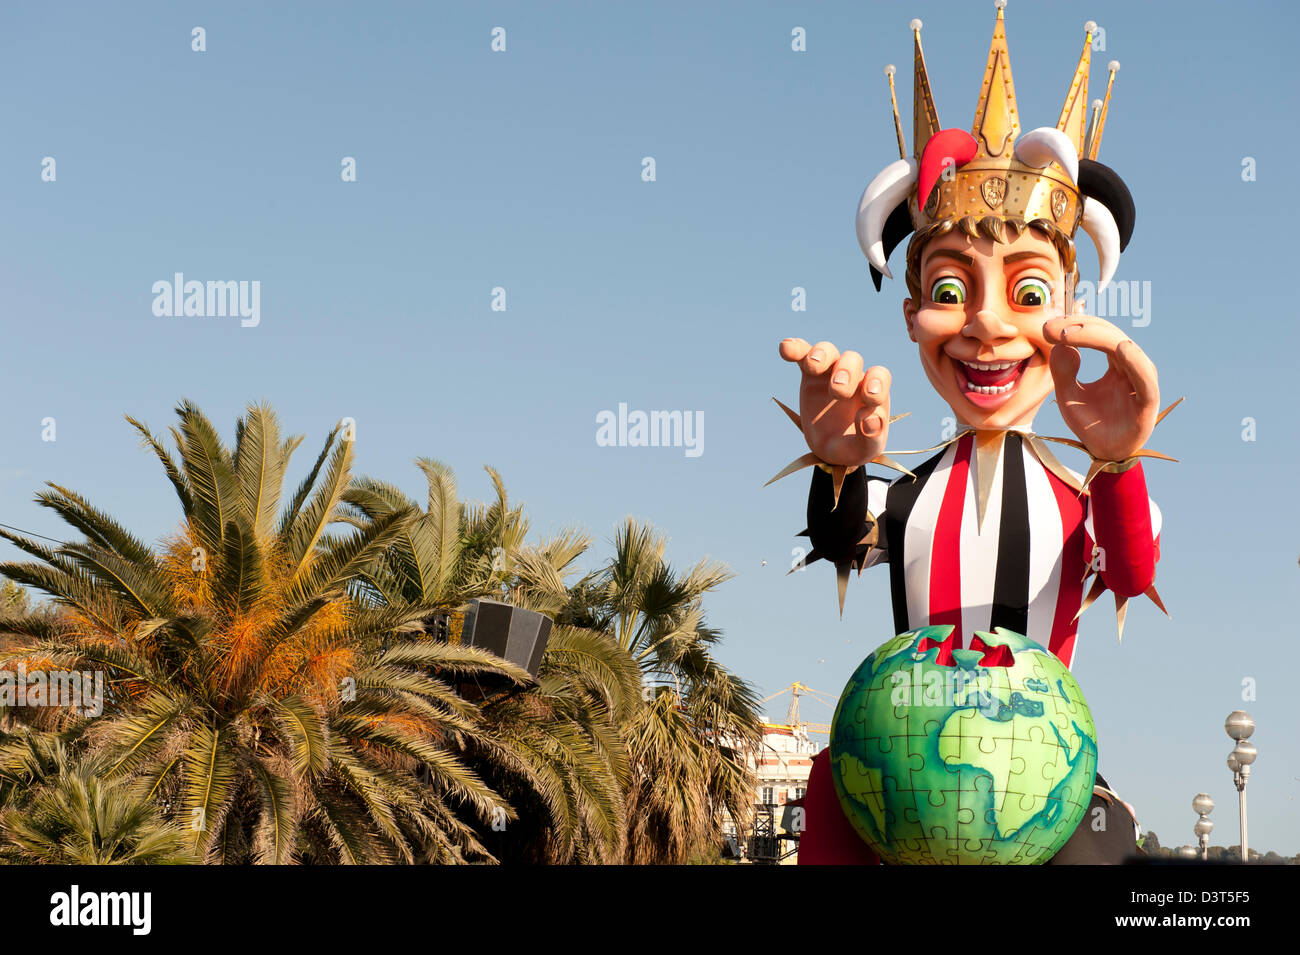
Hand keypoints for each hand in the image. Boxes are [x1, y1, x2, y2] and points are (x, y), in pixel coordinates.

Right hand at [778, 338, 890, 467]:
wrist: (830, 449)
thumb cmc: (853, 447)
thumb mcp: (865, 451)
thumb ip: (871, 437)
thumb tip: (869, 417)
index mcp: (872, 393)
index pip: (879, 376)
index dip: (876, 383)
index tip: (869, 399)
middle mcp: (854, 378)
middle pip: (852, 360)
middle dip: (845, 372)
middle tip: (836, 392)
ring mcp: (830, 374)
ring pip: (828, 352)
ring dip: (820, 354)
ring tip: (812, 366)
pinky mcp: (810, 375)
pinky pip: (803, 354)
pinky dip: (795, 349)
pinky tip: (785, 348)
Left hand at [1043, 315, 1158, 461]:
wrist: (1104, 453)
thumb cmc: (1090, 423)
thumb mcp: (1068, 396)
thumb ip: (1062, 371)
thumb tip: (1060, 343)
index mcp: (1116, 364)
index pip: (1099, 334)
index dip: (1075, 326)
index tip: (1048, 326)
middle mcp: (1132, 367)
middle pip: (1110, 335)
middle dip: (1081, 327)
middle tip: (1052, 327)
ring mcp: (1141, 380)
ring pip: (1125, 348)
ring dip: (1098, 337)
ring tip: (1070, 332)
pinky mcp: (1148, 399)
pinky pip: (1144, 376)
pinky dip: (1134, 360)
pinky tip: (1120, 348)